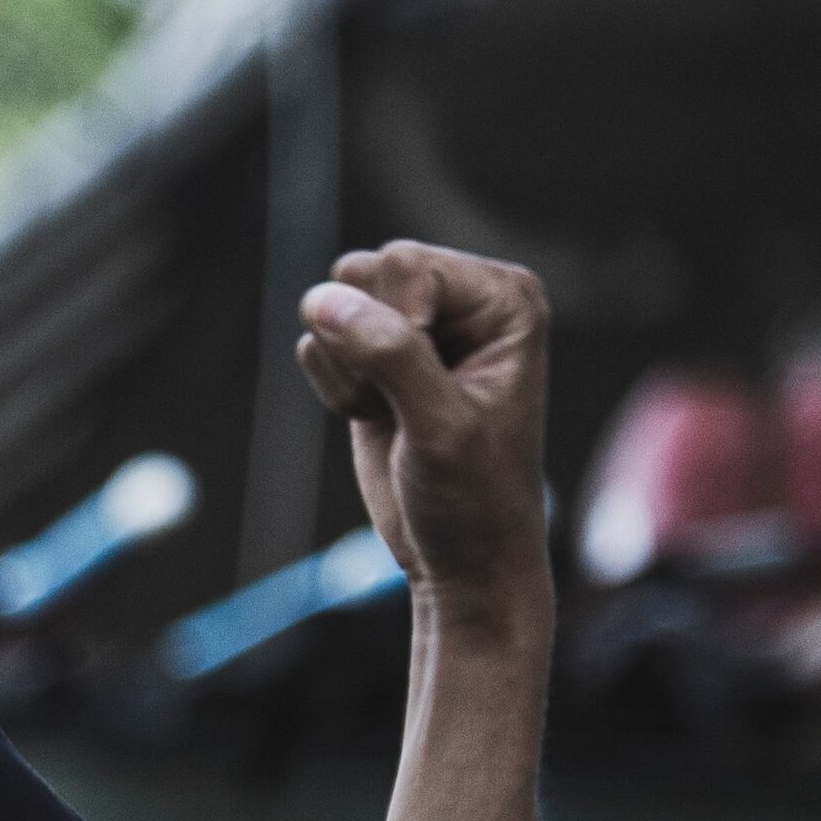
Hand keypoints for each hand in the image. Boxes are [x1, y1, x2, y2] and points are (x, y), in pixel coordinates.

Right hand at [294, 241, 551, 614]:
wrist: (462, 557)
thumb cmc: (474, 495)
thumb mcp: (441, 426)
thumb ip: (390, 355)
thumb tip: (322, 300)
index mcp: (502, 297)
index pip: (405, 264)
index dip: (396, 327)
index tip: (428, 389)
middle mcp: (462, 298)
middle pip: (364, 274)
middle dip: (367, 346)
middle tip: (407, 404)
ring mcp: (415, 323)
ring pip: (333, 307)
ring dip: (349, 373)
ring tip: (397, 415)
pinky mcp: (375, 356)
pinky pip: (319, 345)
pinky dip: (337, 391)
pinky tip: (379, 420)